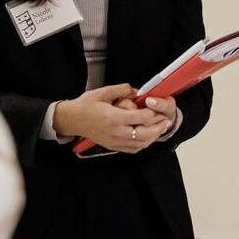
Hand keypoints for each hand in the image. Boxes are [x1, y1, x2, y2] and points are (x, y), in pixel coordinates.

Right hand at [54, 85, 172, 153]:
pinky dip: (143, 144)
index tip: (158, 107)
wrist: (72, 120)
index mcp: (113, 118)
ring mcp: (114, 141)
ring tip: (161, 128)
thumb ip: (122, 89)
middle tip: (166, 121)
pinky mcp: (113, 146)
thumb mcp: (103, 92)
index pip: (139, 118)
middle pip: (143, 134)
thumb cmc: (86, 106)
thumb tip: (137, 91)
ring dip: (153, 137)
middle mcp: (115, 132)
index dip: (152, 113)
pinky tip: (148, 137)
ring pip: (140, 144)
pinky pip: (132, 149)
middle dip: (158, 128)